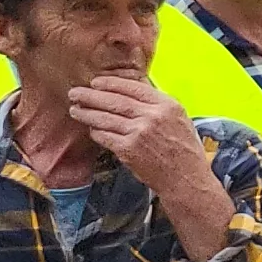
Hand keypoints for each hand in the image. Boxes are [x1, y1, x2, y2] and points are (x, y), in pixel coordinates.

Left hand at [67, 74, 219, 199]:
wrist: (185, 179)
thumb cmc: (185, 151)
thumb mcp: (179, 119)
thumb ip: (157, 105)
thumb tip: (132, 91)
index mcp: (167, 105)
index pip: (132, 87)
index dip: (110, 83)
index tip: (96, 82)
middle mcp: (152, 116)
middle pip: (114, 100)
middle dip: (90, 96)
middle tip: (75, 93)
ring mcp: (139, 133)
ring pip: (105, 118)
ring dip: (87, 113)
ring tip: (75, 110)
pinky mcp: (128, 150)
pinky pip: (104, 136)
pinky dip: (96, 132)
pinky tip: (91, 129)